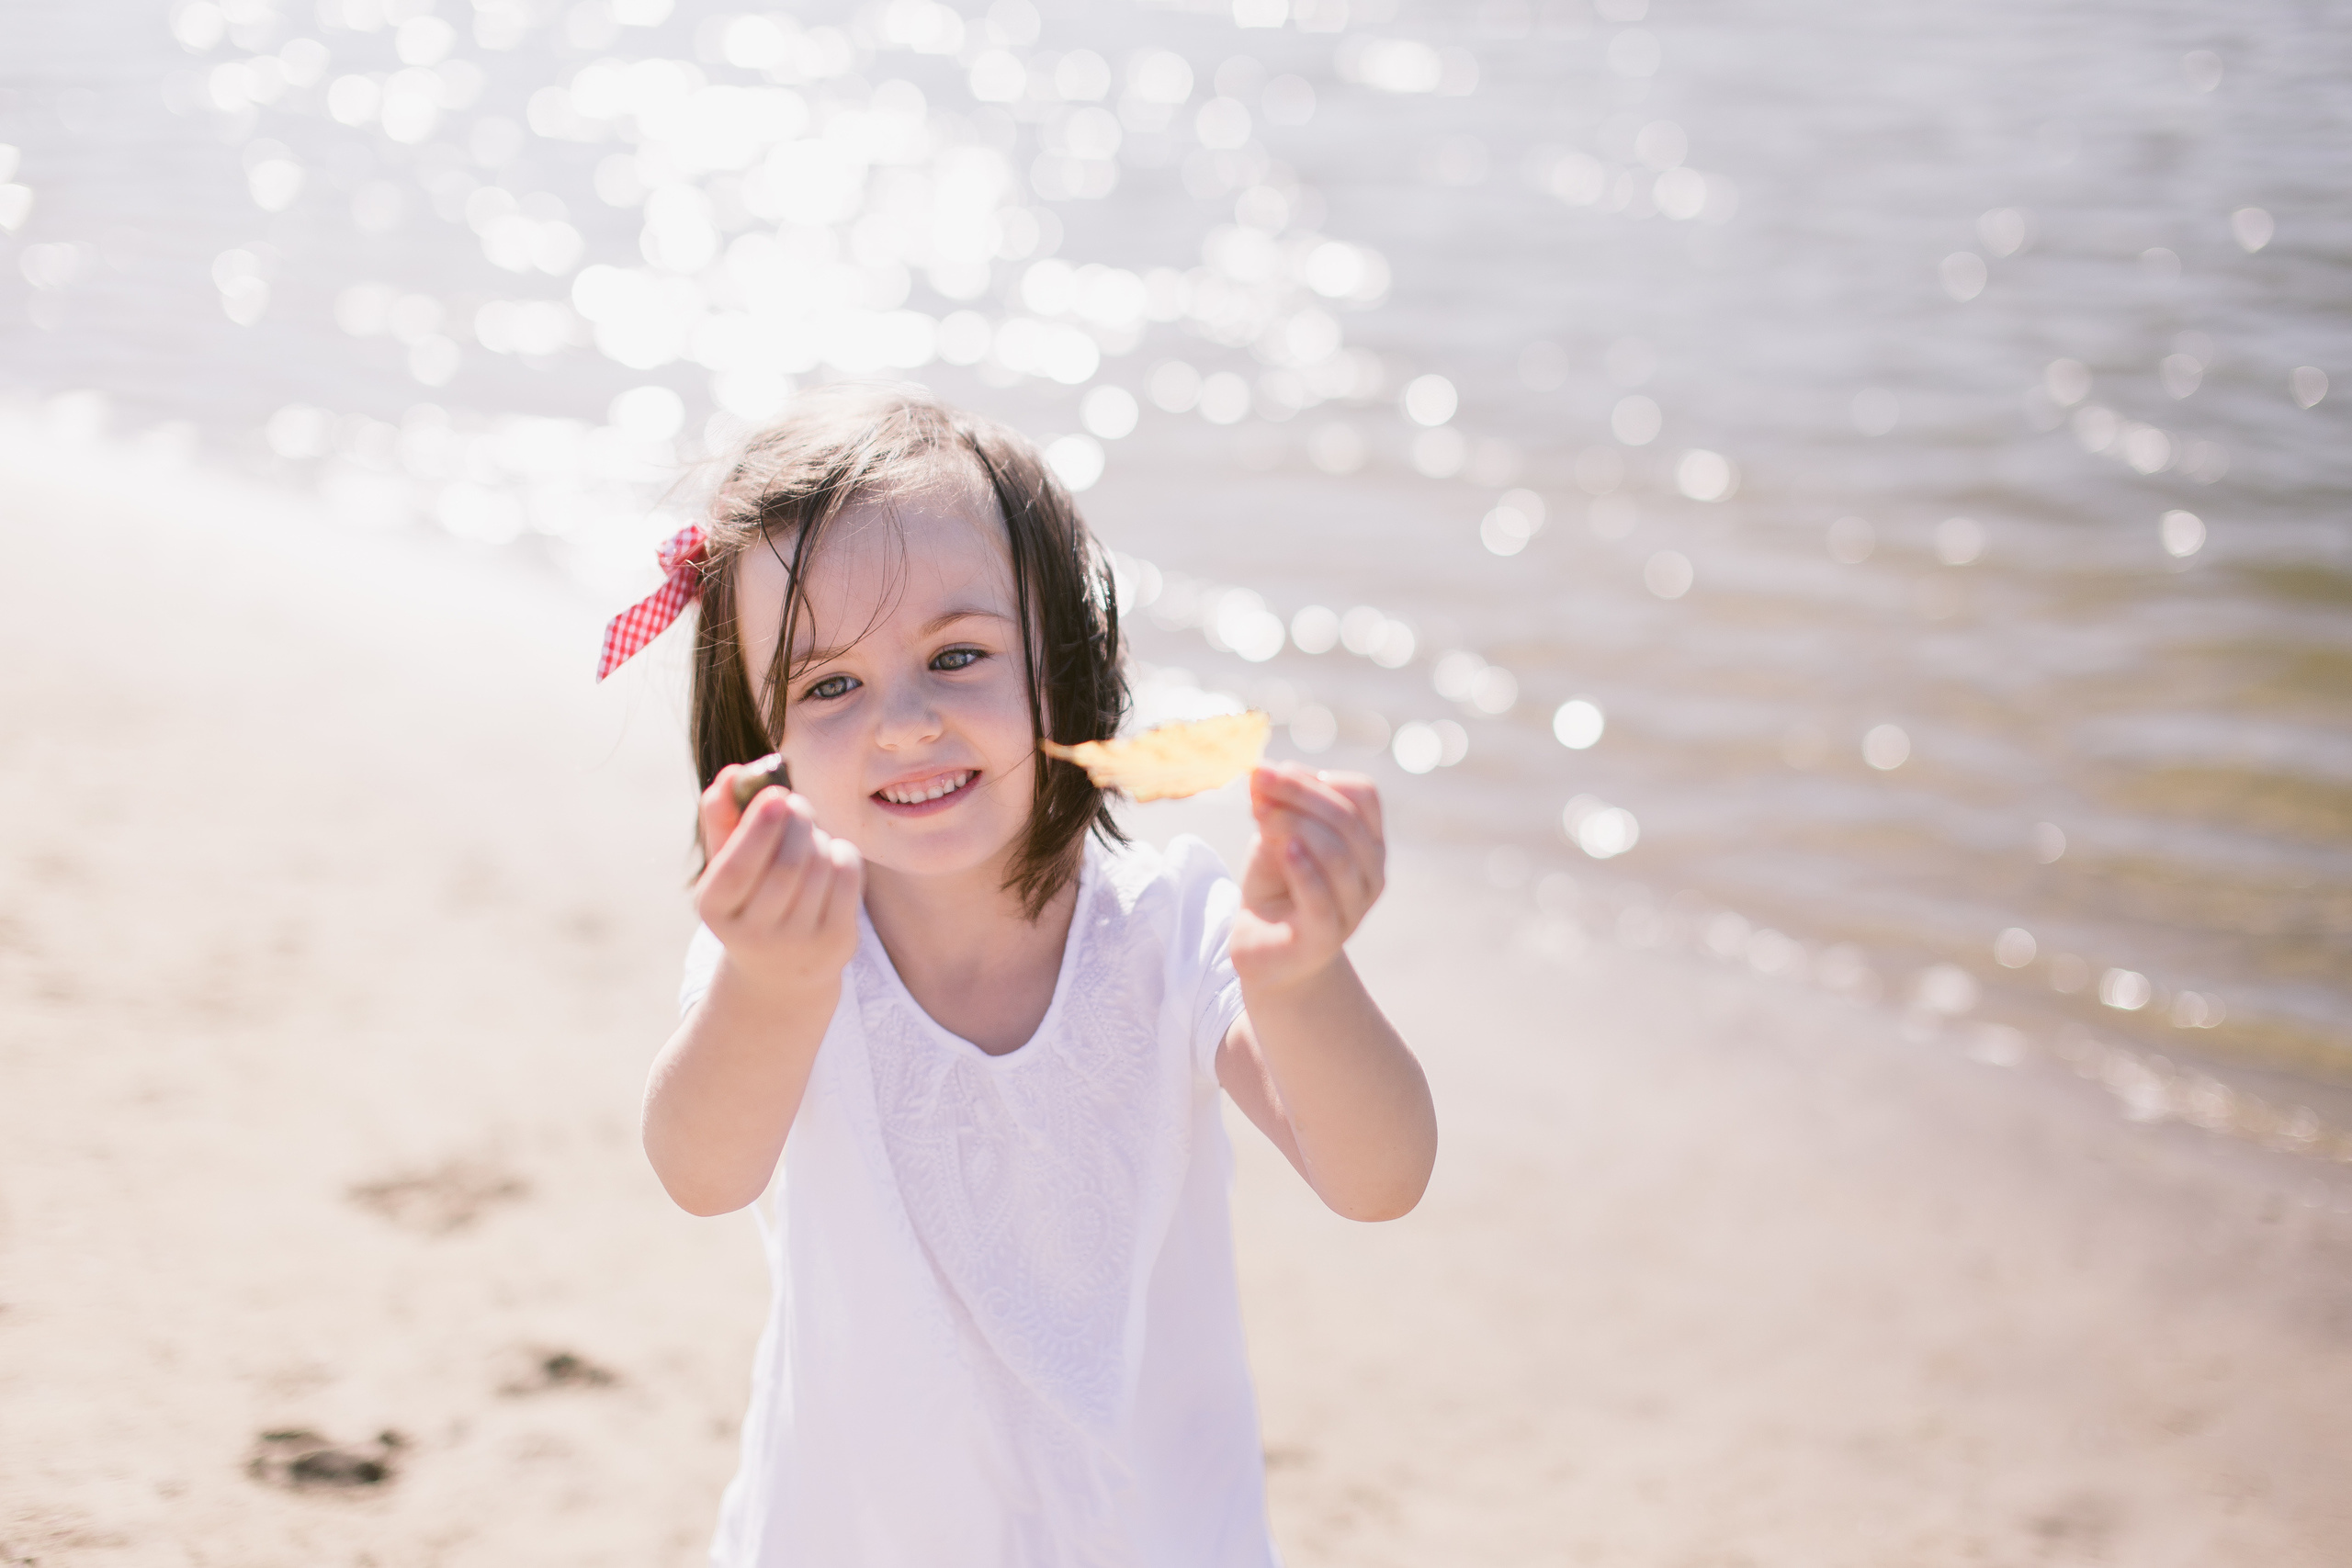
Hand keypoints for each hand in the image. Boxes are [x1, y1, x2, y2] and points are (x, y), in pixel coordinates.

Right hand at [694, 762, 863, 999]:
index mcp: (714, 910)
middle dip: (796, 822)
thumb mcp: (725, 863)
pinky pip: (847, 875)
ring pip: (820, 865)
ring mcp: (799, 942)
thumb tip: (729, 775)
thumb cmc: (748, 897)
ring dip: (817, 837)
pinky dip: (841, 852)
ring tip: (807, 838)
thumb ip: (723, 818)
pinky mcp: (836, 941)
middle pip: (787, 864)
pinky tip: (828, 858)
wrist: (780, 968)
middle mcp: (753, 934)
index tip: (777, 794)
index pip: (738, 867)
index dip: (760, 827)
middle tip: (796, 803)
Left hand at [1230, 763, 1385, 993]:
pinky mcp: (1326, 936)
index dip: (1317, 778)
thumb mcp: (1273, 837)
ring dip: (1295, 824)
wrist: (1264, 949)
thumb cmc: (1276, 885)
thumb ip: (1274, 808)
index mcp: (1366, 842)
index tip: (1271, 774)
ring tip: (1260, 814)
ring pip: (1337, 853)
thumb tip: (1262, 772)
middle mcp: (1372, 872)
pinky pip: (1322, 897)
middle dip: (1298, 793)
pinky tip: (1285, 849)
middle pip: (1346, 818)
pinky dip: (1304, 869)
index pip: (1362, 794)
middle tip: (1259, 782)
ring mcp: (1355, 907)